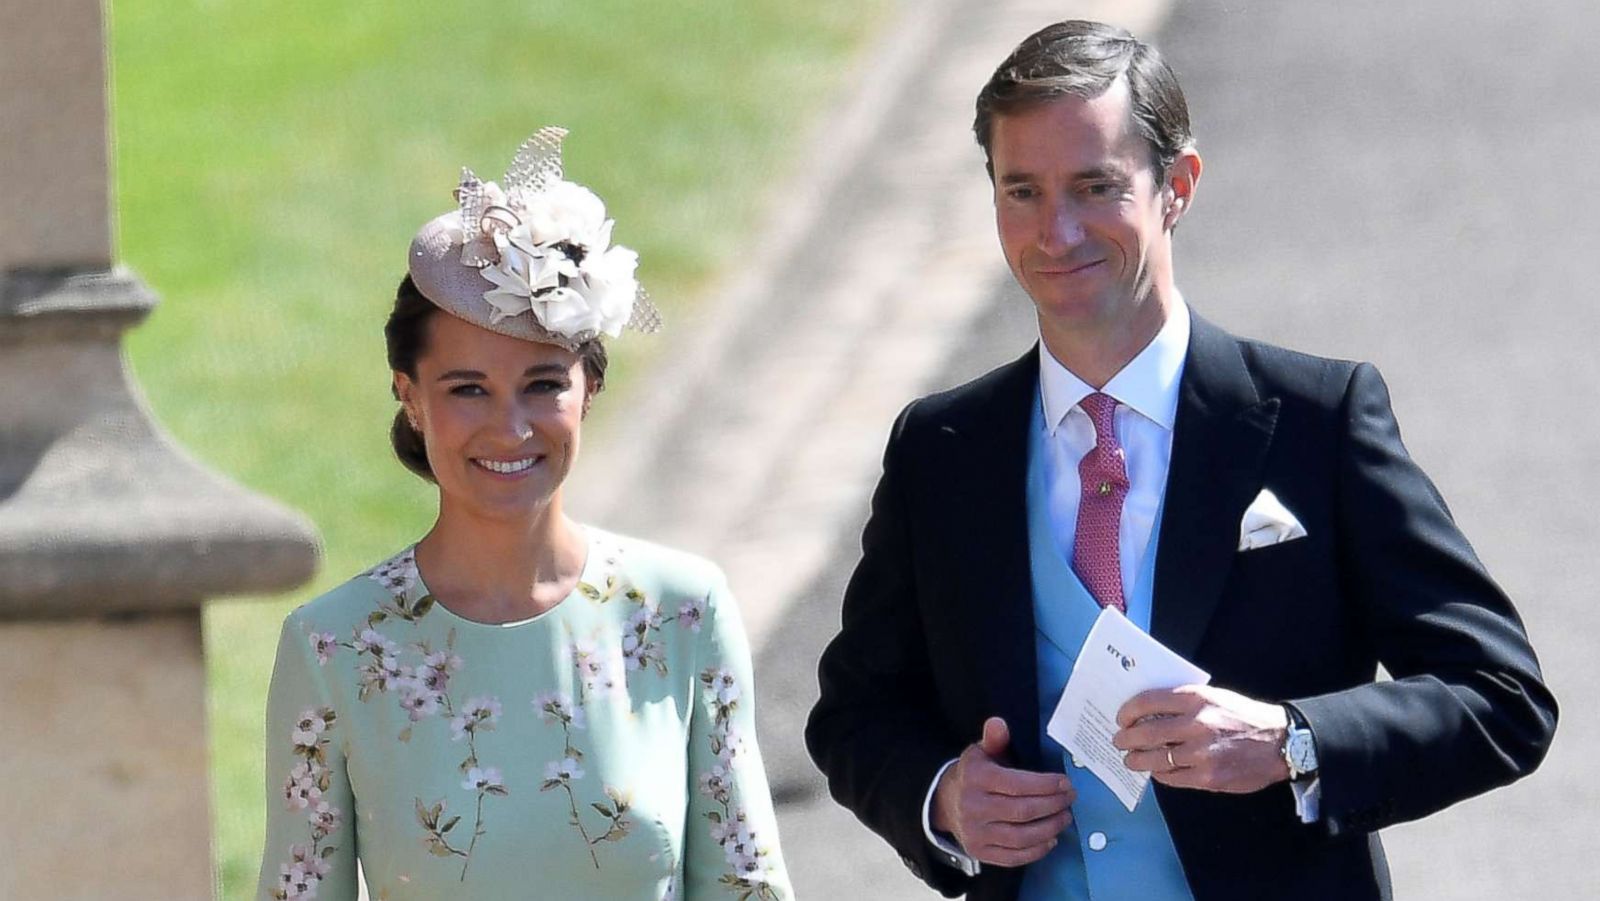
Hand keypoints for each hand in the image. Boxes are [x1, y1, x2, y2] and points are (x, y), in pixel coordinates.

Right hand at [931, 717, 1075, 867]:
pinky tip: (1051, 838)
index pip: (1017, 784)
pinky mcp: (980, 852)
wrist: (946, 803)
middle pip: (1023, 811)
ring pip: (1021, 837)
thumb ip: (994, 739)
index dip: (1045, 785)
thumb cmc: (974, 774)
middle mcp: (973, 807)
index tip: (1065, 783)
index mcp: (976, 778)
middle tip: (1070, 798)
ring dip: (1050, 828)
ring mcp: (976, 833)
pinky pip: (1014, 857)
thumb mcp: (981, 752)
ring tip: (1065, 817)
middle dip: (1053, 805)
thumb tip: (999, 723)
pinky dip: (1036, 850)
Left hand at [1112, 685, 1289, 792]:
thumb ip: (1183, 703)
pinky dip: (1160, 774)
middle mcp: (1197, 724)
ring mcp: (1202, 753)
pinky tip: (1156, 771)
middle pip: (1145, 733)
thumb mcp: (1214, 697)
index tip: (1121, 718)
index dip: (1128, 711)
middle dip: (1126, 739)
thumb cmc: (1244, 716)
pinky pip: (1172, 778)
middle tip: (1118, 741)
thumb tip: (1148, 712)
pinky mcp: (1209, 777)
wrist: (1281, 742)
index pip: (1148, 702)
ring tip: (1130, 759)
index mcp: (1196, 699)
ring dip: (1137, 760)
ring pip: (1155, 759)